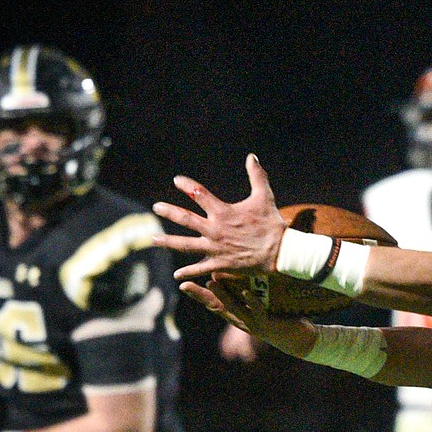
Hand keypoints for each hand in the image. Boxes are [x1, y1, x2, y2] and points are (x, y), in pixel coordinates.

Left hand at [152, 154, 286, 281]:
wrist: (279, 252)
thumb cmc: (271, 223)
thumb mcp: (264, 196)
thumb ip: (256, 176)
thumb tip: (251, 156)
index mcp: (223, 212)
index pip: (199, 194)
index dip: (186, 185)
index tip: (177, 180)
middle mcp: (215, 229)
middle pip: (186, 219)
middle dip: (169, 212)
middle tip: (156, 207)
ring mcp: (215, 248)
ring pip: (185, 244)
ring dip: (168, 241)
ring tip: (153, 239)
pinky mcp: (220, 263)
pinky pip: (199, 268)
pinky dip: (187, 272)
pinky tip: (176, 276)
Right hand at [181, 277, 314, 357]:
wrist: (297, 339)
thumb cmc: (279, 318)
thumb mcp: (261, 305)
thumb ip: (248, 292)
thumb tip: (237, 275)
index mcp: (236, 315)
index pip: (213, 302)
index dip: (198, 294)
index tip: (182, 282)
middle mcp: (240, 320)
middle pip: (216, 306)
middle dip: (200, 295)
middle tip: (185, 284)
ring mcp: (252, 323)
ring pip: (234, 308)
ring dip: (222, 295)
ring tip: (211, 281)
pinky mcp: (266, 324)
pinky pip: (257, 311)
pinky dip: (251, 301)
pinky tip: (245, 291)